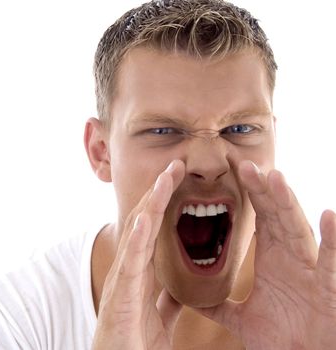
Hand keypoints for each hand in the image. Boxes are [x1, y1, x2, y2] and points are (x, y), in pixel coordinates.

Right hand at [92, 160, 184, 349]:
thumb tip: (177, 293)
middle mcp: (130, 269)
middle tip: (176, 164)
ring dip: (151, 204)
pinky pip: (130, 263)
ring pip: (138, 234)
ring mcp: (123, 279)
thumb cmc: (134, 345)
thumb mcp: (159, 319)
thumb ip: (166, 302)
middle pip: (145, 221)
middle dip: (159, 191)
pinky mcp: (121, 295)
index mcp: (141, 273)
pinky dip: (136, 239)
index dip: (165, 202)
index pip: (154, 228)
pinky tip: (144, 219)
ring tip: (165, 178)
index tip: (179, 178)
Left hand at [195, 160, 335, 348]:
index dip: (250, 194)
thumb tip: (191, 297)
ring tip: (275, 177)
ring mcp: (310, 271)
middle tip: (245, 164)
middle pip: (276, 216)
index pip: (260, 218)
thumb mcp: (241, 318)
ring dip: (288, 203)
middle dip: (262, 189)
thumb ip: (217, 304)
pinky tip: (328, 215)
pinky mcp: (327, 290)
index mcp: (273, 260)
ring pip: (298, 230)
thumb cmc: (282, 339)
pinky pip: (330, 262)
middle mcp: (292, 259)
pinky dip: (332, 240)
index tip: (233, 171)